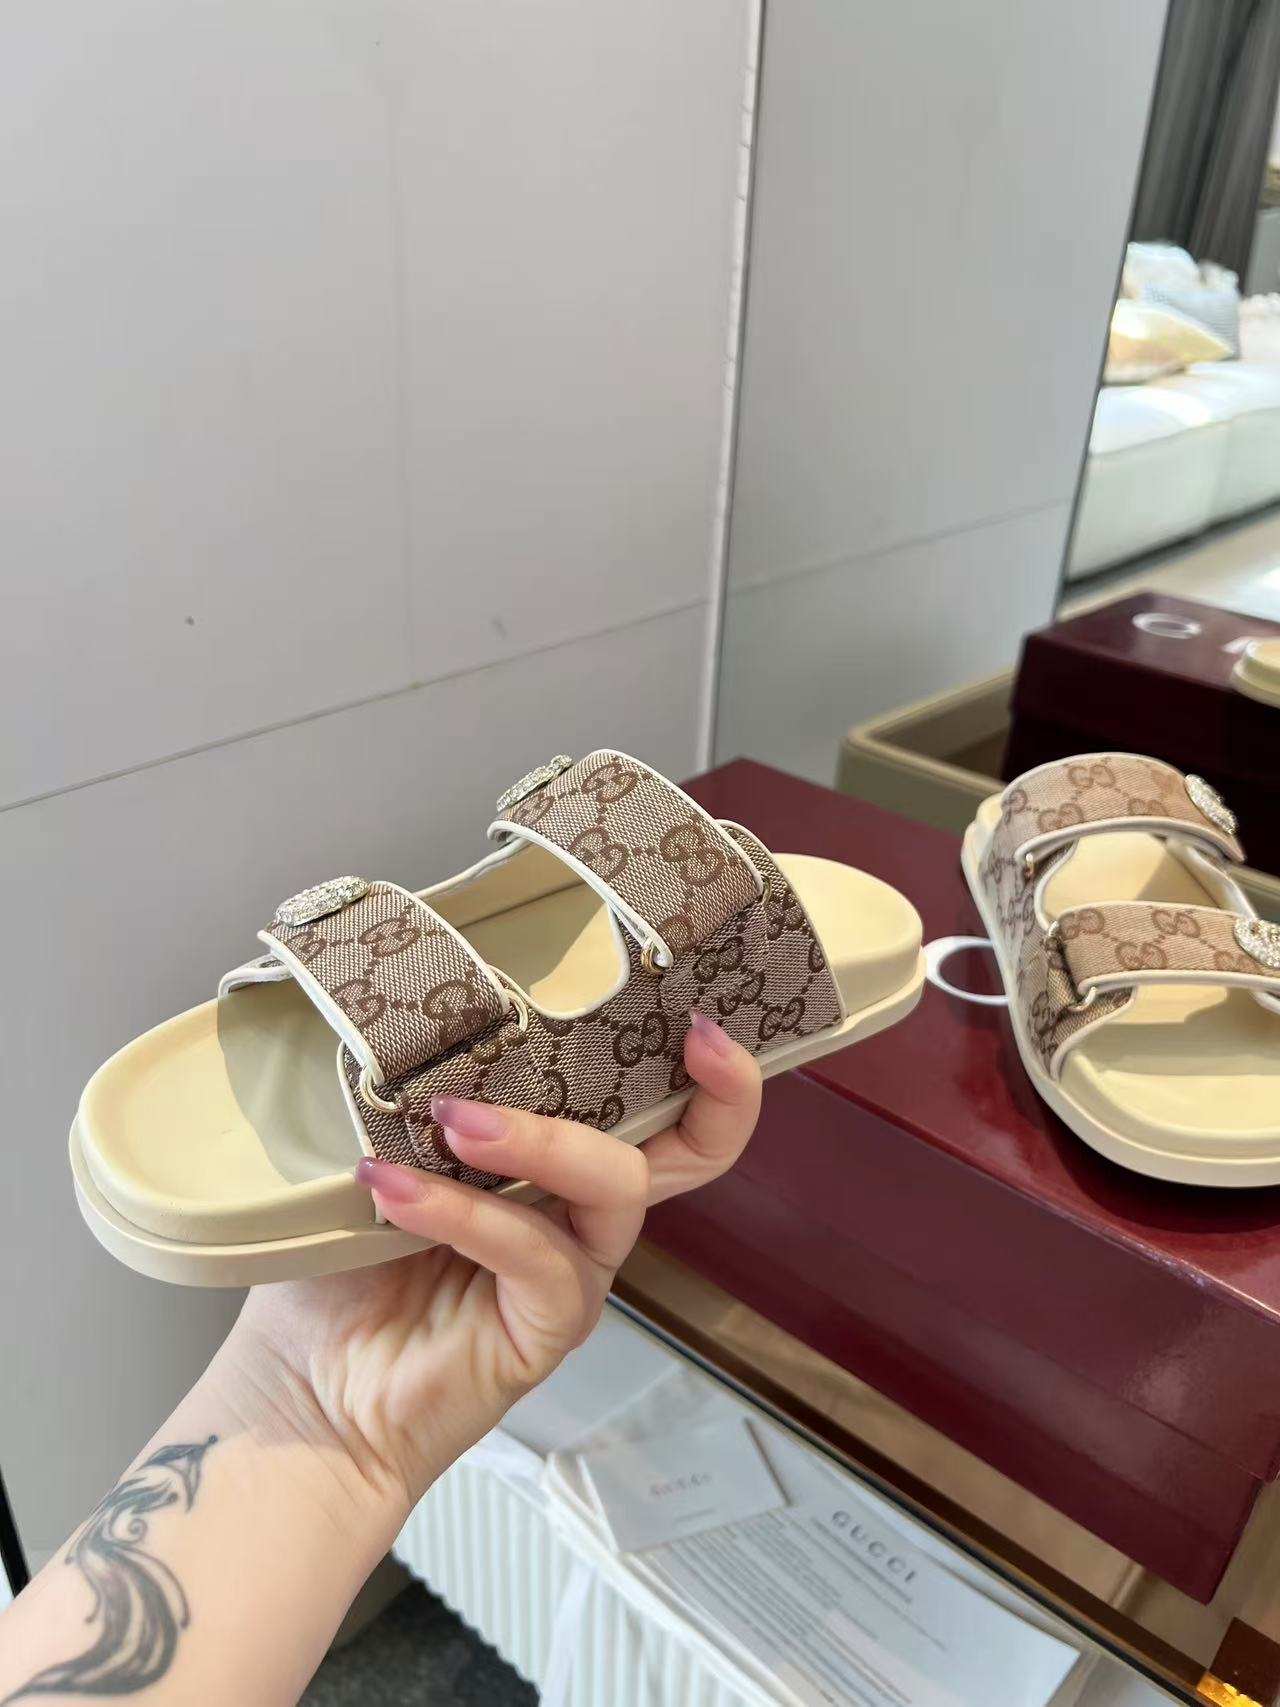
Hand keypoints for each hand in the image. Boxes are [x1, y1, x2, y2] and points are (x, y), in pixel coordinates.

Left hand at [229, 1013, 760, 1518]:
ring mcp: (572, 1272)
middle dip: (712, 1093)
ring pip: (612, 1185)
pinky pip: (535, 1255)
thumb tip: (420, 1013)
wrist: (305, 1392)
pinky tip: (394, 1194)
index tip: (700, 1017)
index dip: (705, 1072)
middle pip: (688, 1154)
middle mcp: (581, 1214)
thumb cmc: (341, 1269)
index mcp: (554, 1163)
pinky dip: (464, 1213)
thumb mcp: (382, 1154)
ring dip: (533, 1138)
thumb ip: (423, 1096)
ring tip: (448, 1121)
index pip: (652, 1109)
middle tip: (688, 1038)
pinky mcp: (549, 1325)